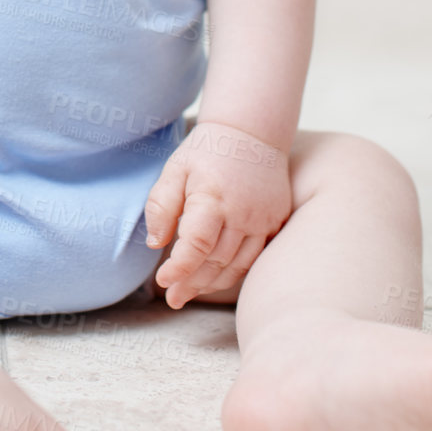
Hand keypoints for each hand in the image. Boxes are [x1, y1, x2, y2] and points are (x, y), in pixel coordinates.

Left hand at [143, 120, 291, 307]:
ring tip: (189, 293)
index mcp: (212, 197)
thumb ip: (162, 205)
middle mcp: (242, 212)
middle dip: (191, 284)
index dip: (179, 268)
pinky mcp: (275, 221)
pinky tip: (216, 278)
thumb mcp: (175, 169)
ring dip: (212, 284)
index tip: (162, 280)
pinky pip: (255, 257)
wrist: (252, 132)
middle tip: (173, 298)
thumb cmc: (207, 151)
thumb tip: (156, 244)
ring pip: (237, 265)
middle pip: (216, 262)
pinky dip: (234, 272)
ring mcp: (262, 219)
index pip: (197, 246)